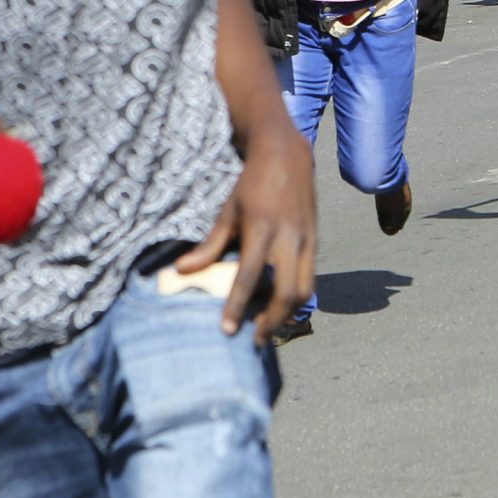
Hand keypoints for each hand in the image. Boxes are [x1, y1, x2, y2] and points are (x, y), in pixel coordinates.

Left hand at [184, 125, 316, 342]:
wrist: (287, 156)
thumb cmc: (251, 184)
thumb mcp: (228, 211)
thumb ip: (209, 245)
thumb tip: (182, 270)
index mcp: (261, 228)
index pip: (249, 276)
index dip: (238, 305)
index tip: (228, 330)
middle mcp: (289, 237)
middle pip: (287, 292)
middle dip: (272, 321)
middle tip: (255, 341)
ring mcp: (307, 240)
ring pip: (305, 290)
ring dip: (288, 315)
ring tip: (269, 330)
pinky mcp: (316, 241)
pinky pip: (310, 277)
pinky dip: (297, 298)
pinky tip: (282, 309)